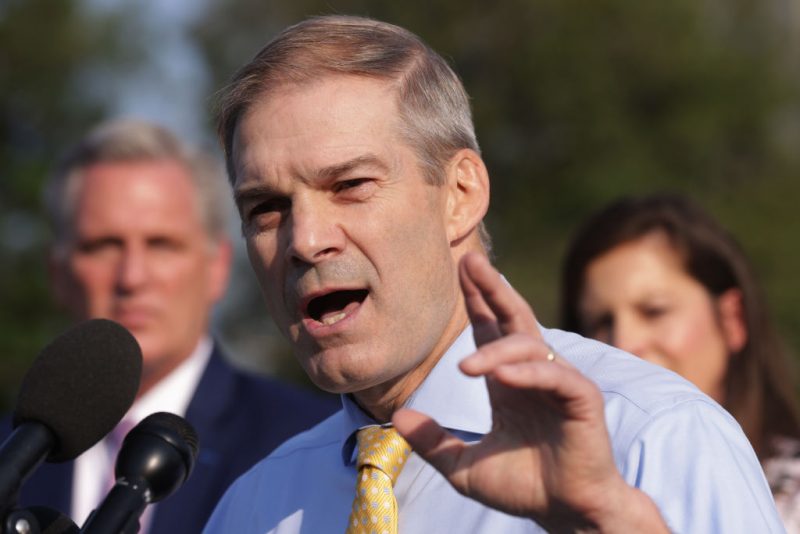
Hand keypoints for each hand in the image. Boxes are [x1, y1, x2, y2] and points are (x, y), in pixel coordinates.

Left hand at [392, 253, 666, 531]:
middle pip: (514, 319)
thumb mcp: (464, 467)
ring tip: (465, 368)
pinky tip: (502, 375)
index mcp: (509, 383)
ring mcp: (560, 384)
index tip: (460, 270)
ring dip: (497, 352)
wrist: (567, 516)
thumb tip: (397, 417)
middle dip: (493, 289)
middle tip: (470, 261)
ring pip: (530, 347)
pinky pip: (556, 377)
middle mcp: (534, 375)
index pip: (491, 330)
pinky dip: (529, 374)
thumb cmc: (525, 488)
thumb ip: (434, 441)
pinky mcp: (583, 400)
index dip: (477, 300)